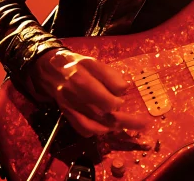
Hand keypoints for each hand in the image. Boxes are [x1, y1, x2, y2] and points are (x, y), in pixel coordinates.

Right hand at [27, 49, 149, 136]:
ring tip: (126, 125)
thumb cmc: (77, 65)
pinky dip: (97, 131)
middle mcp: (76, 94)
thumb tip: (124, 89)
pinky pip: (84, 129)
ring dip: (113, 126)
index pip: (105, 97)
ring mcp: (71, 107)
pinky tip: (106, 127)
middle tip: (142, 123)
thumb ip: (110, 75)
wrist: (51, 70)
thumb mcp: (94, 63)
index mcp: (84, 78)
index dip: (117, 101)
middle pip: (103, 113)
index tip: (123, 99)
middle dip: (126, 120)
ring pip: (95, 125)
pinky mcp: (68, 115)